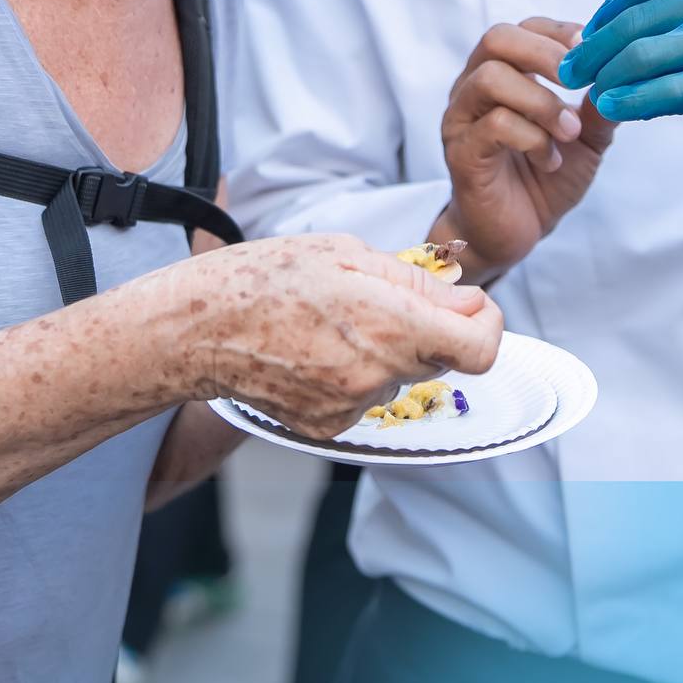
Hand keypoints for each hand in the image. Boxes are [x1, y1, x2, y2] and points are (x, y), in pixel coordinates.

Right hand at [161, 233, 502, 438]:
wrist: (196, 330)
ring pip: (399, 376)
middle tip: (376, 299)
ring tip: (330, 323)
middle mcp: (377, 375)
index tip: (469, 306)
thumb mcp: (345, 253)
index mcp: (390, 325)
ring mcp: (352, 408)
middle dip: (426, 328)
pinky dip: (352, 375)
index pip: (481, 348)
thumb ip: (417, 282)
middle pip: (440, 358)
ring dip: (384, 350)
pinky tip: (313, 352)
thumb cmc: (266, 278)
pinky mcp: (328, 429)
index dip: (486, 323)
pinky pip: (365, 398)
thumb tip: (469, 298)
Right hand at [438, 18, 617, 274]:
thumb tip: (625, 71)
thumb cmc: (546, 177)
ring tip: (569, 131)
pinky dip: (533, 139)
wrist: (515, 232)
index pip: (523, 28)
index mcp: (502, 73)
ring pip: (492, 78)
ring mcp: (462, 118)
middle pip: (497, 38)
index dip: (560, 32)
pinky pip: (494, 126)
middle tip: (578, 80)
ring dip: (543, 103)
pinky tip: (550, 160)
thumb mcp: (586, 138)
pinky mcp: (461, 153)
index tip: (593, 52)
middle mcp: (474, 87)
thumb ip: (600, 105)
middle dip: (545, 54)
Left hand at [558, 0, 682, 124]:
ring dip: (609, 74)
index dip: (610, 10)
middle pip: (638, 19)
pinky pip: (678, 90)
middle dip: (596, 46)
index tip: (592, 30)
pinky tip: (616, 107)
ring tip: (587, 89)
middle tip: (570, 65)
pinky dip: (640, 101)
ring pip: (650, 54)